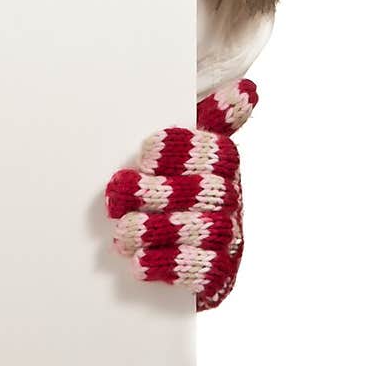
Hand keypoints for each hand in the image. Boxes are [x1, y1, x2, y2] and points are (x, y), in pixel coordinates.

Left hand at [105, 78, 257, 310]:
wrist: (186, 250)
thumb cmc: (179, 188)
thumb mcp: (188, 151)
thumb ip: (210, 117)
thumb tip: (247, 89)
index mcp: (226, 166)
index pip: (216, 152)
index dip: (182, 149)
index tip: (145, 152)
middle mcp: (234, 200)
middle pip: (205, 193)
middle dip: (158, 193)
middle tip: (118, 193)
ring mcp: (231, 239)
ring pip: (205, 232)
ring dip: (161, 231)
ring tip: (124, 232)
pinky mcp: (221, 276)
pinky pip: (206, 272)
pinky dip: (172, 267)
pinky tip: (141, 262)